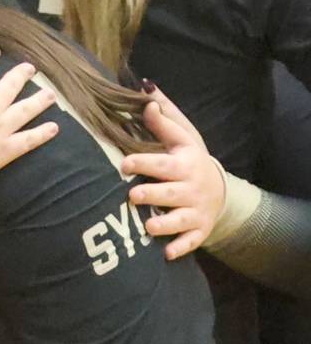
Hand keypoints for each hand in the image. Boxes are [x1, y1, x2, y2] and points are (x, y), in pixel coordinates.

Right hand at [0, 46, 58, 183]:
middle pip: (12, 84)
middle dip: (22, 74)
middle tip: (30, 69)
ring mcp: (1, 127)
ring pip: (26, 109)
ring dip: (40, 100)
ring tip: (50, 95)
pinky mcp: (5, 149)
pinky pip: (29, 140)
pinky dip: (42, 134)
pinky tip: (54, 128)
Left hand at [123, 87, 224, 260]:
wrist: (218, 188)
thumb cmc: (188, 158)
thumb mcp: (182, 136)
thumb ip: (163, 115)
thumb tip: (144, 89)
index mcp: (185, 162)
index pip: (163, 162)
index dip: (143, 162)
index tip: (124, 163)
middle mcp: (191, 187)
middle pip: (171, 192)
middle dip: (153, 194)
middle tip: (133, 196)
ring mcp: (196, 211)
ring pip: (180, 220)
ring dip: (164, 224)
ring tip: (148, 226)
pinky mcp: (198, 230)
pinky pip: (190, 242)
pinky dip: (179, 248)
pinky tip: (165, 254)